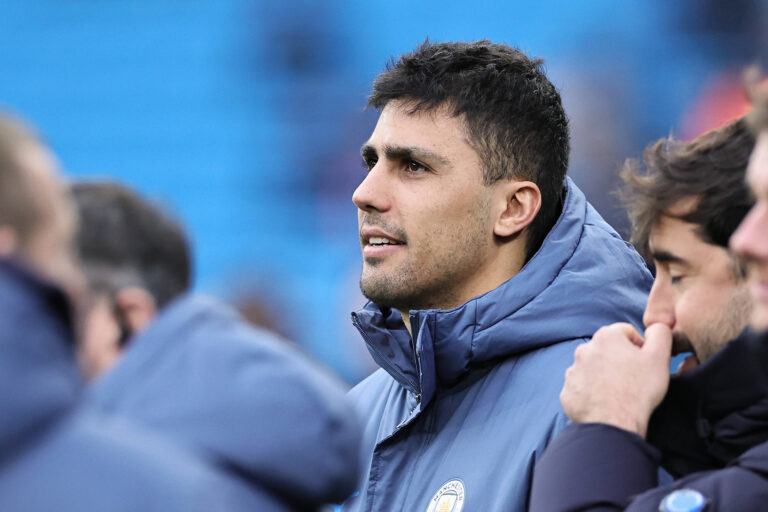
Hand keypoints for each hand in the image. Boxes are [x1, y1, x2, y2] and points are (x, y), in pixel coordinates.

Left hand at [560, 322, 671, 437]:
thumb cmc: (639, 389)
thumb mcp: (659, 356)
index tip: (645, 363)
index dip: (639, 346)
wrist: (614, 423)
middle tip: (633, 379)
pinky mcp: (567, 392)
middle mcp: (584, 350)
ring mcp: (572, 372)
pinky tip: (604, 403)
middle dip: (620, 360)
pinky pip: (581, 388)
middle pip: (607, 350)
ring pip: (592, 369)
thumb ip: (660, 333)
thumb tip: (655, 326)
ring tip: (618, 393)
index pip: (626, 332)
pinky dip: (591, 393)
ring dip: (604, 376)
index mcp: (605, 337)